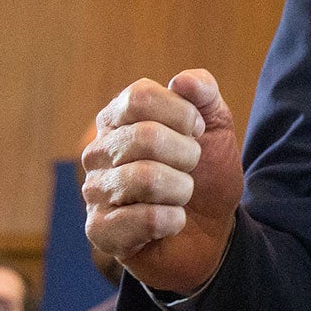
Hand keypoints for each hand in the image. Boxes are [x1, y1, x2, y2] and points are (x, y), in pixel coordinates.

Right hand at [83, 71, 243, 295]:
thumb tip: (183, 80)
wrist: (212, 230)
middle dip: (187, 156)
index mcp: (118, 118)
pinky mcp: (99, 230)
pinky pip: (142, 219)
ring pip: (145, 178)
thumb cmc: (205, 174)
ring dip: (181, 190)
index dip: (182, 114)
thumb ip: (204, 93)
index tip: (197, 131)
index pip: (140, 96)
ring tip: (180, 196)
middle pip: (145, 136)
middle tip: (190, 169)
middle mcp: (98, 152)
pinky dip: (171, 221)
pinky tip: (171, 222)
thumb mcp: (216, 126)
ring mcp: (94, 191)